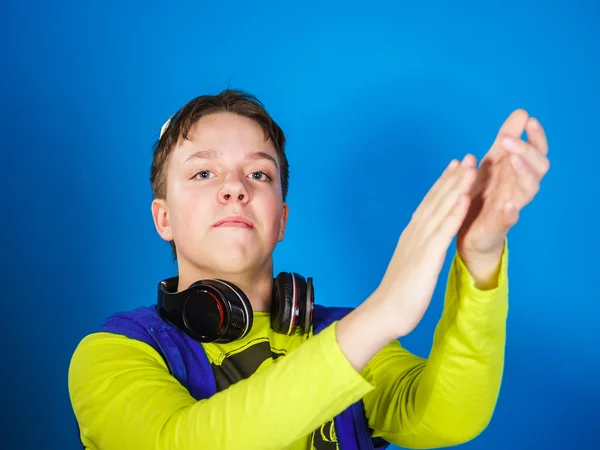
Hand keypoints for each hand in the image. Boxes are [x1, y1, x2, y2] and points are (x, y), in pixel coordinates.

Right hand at [370, 156, 476, 337]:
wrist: (385, 312)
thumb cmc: (399, 293)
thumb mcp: (412, 264)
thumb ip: (418, 248)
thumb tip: (424, 242)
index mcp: (413, 235)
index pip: (430, 204)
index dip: (444, 183)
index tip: (455, 166)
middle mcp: (415, 233)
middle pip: (436, 200)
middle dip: (453, 177)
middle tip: (467, 156)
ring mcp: (420, 243)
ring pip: (441, 209)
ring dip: (456, 187)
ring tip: (471, 167)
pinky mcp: (427, 257)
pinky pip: (444, 231)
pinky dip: (454, 213)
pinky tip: (465, 198)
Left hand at [456, 109, 549, 284]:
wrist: (467, 231)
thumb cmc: (482, 194)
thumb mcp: (491, 164)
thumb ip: (505, 140)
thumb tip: (521, 112)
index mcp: (516, 172)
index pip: (536, 152)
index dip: (536, 137)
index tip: (529, 121)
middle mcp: (518, 188)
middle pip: (538, 168)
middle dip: (525, 151)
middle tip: (507, 141)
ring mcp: (510, 206)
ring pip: (529, 190)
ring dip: (523, 173)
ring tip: (513, 160)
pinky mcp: (498, 225)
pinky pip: (509, 219)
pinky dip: (511, 211)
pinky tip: (509, 204)